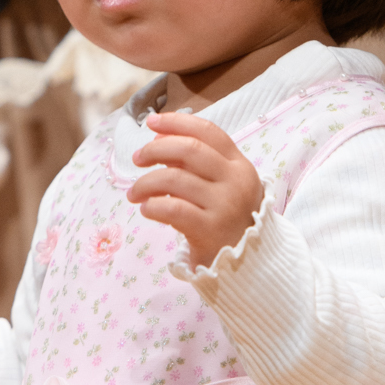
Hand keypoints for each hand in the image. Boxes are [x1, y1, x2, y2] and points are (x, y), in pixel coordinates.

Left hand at [128, 112, 263, 270]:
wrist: (249, 263)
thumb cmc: (227, 219)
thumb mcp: (221, 185)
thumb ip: (196, 163)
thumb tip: (159, 138)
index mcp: (239, 164)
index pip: (208, 132)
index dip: (177, 122)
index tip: (151, 122)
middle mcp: (235, 181)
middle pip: (189, 150)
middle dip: (155, 149)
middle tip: (137, 158)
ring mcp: (224, 205)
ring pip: (174, 179)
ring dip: (145, 182)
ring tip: (134, 193)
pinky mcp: (211, 230)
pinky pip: (173, 209)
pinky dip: (153, 205)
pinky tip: (146, 209)